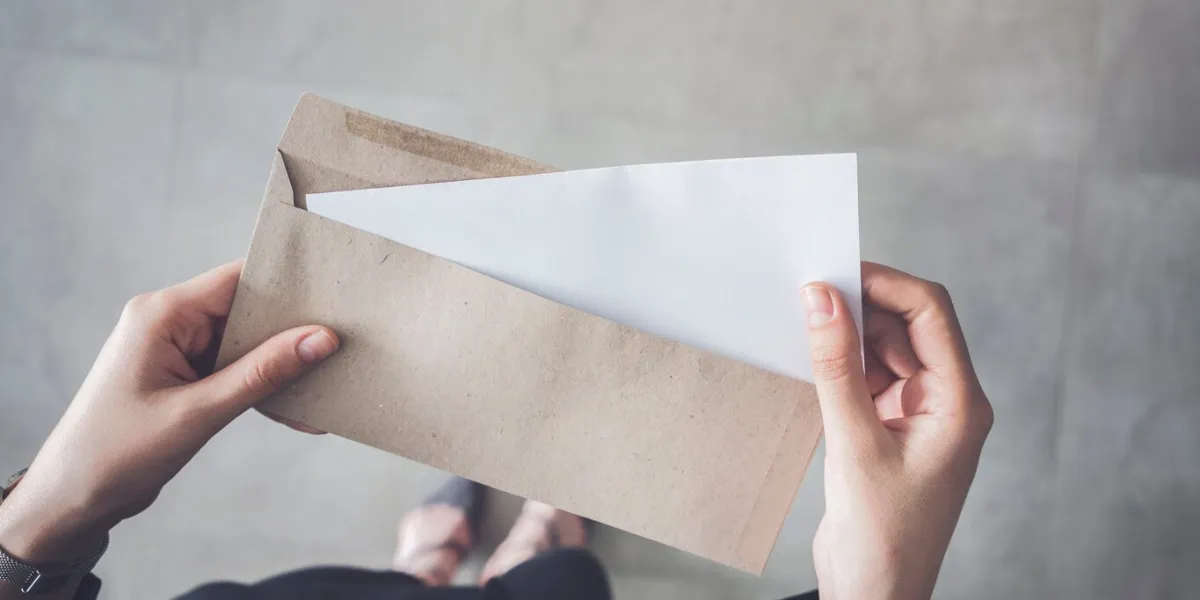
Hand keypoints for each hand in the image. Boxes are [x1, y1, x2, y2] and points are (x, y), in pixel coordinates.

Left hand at [0, 261, 338, 563]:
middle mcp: (170, 322)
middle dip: (292, 330)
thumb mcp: (198, 412)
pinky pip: (236, 369)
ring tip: (325, 383)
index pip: (238, 279)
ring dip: (282, 365)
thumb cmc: (114, 453)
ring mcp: (177, 349)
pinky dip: (264, 388)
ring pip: (247, 343)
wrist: (71, 499)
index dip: (288, 284)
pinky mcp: (185, 375)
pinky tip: (296, 410)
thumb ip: (262, 373)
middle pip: (248, 309)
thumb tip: (318, 339)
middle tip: (341, 345)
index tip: (334, 296)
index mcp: (163, 314)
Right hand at [803, 263, 992, 599]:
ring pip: (887, 349)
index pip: (931, 313)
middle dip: (862, 306)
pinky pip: (870, 377)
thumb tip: (822, 301)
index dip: (885, 285)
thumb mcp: (854, 444)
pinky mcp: (892, 429)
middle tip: (809, 295)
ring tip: (804, 325)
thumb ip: (837, 368)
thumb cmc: (883, 537)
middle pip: (908, 325)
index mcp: (960, 403)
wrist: (876, 594)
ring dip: (850, 334)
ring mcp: (920, 415)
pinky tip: (812, 359)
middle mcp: (947, 402)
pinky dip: (843, 363)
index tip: (836, 272)